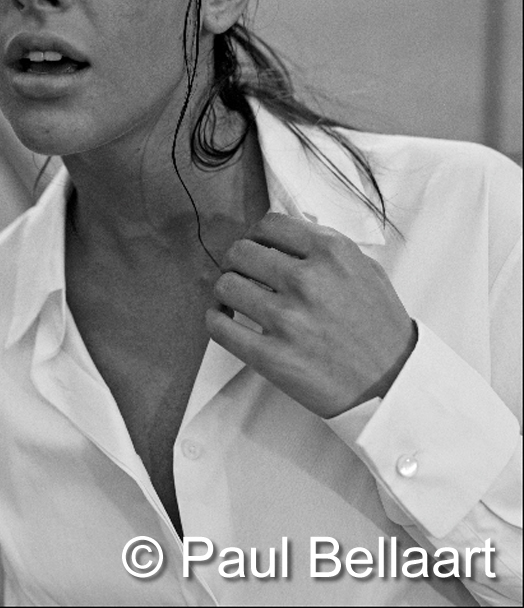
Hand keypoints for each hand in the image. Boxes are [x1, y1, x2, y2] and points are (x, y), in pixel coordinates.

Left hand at [205, 212, 416, 418]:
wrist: (394, 384)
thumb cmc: (380, 326)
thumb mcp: (365, 269)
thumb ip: (325, 245)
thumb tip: (285, 229)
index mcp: (331, 253)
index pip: (269, 225)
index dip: (257, 235)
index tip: (257, 248)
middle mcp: (307, 280)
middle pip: (240, 252)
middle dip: (237, 261)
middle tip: (243, 274)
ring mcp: (287, 319)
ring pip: (225, 285)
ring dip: (226, 289)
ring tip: (236, 298)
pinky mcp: (272, 356)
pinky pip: (219, 326)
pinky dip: (215, 319)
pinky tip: (225, 319)